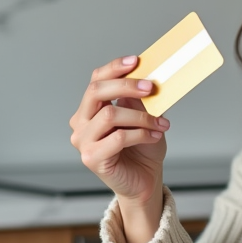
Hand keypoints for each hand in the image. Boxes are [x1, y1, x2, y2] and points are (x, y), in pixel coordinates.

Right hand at [69, 56, 169, 242]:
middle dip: (125, 85)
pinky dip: (141, 134)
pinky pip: (118, 138)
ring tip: (161, 122)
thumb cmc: (142, 149)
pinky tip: (155, 135)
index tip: (137, 61)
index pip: (96, 80)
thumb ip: (139, 99)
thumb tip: (147, 77)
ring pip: (110, 115)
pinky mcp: (92, 158)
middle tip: (151, 87)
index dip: (114, 68)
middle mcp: (80, 123)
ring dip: (140, 116)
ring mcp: (83, 141)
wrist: (144, 181)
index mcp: (89, 109)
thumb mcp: (143, 117)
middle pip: (96, 92)